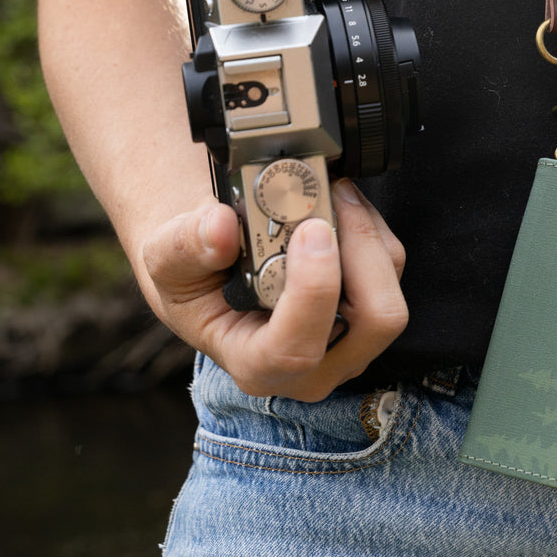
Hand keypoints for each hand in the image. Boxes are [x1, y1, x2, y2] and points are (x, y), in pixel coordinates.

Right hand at [140, 178, 408, 400]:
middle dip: (359, 248)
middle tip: (328, 195)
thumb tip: (219, 226)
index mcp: (259, 366)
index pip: (298, 349)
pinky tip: (335, 206)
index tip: (309, 229)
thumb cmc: (194, 277)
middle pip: (374, 320)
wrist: (212, 275)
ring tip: (326, 191)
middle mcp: (315, 365)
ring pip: (388, 289)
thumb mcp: (166, 261)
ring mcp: (350, 342)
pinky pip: (391, 267)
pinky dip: (369, 228)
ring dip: (364, 231)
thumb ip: (184, 245)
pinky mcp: (371, 311)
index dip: (314, 290)